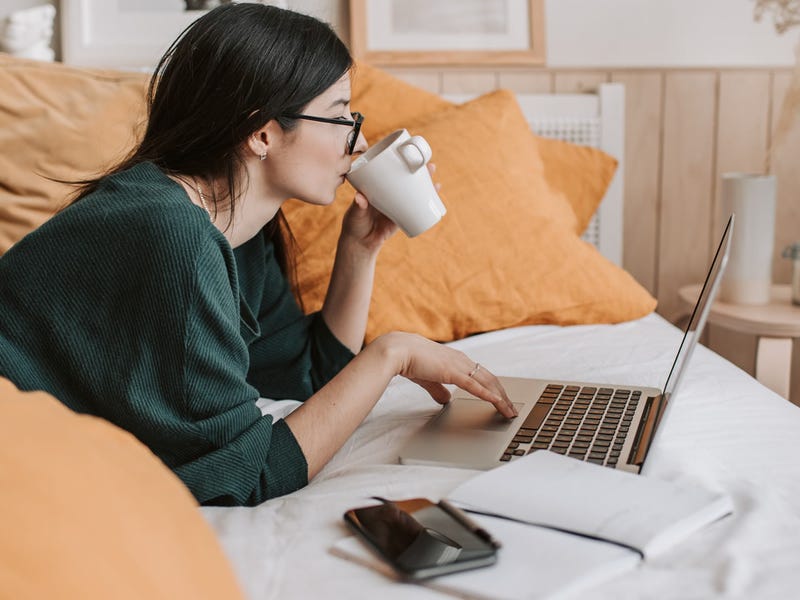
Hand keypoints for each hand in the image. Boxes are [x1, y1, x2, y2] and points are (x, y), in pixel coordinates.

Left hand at [339, 163, 439, 254]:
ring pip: (414, 193)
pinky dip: (426, 204)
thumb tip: (360, 197)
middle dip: (421, 173)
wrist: (360, 243)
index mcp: (378, 188)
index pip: (392, 171)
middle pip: (407, 179)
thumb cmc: (354, 224)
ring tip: (436, 184)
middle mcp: (390, 193)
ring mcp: (397, 205)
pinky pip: (416, 209)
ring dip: (427, 187)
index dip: (403, 163)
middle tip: (431, 167)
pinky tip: (435, 200)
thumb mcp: (355, 212)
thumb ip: (358, 205)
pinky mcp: (402, 218)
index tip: (412, 156)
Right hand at [376, 332, 516, 418]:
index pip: (482, 375)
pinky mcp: (453, 372)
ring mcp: (459, 365)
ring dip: (501, 398)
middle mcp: (462, 360)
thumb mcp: (428, 378)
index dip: (494, 388)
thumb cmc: (410, 360)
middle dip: (504, 396)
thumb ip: (438, 388)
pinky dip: (488, 395)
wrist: (398, 351)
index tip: (502, 400)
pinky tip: (497, 403)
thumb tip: (446, 400)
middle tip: (512, 410)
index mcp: (457, 360)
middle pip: (491, 379)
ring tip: (509, 411)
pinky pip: (475, 386)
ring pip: (488, 383)